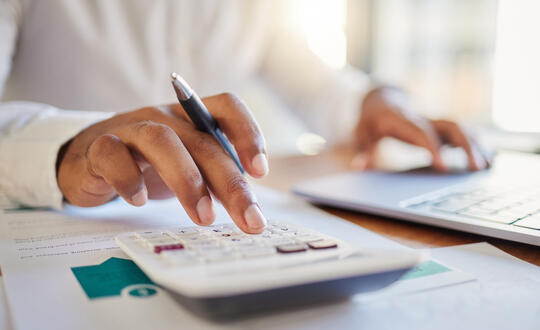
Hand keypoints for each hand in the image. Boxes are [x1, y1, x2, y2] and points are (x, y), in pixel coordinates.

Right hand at [57, 93, 268, 233]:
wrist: (89, 159)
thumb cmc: (148, 164)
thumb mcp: (188, 167)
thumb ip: (215, 178)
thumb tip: (249, 208)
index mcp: (192, 117)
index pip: (227, 106)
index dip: (248, 132)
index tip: (260, 171)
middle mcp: (165, 117)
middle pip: (203, 141)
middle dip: (230, 183)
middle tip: (249, 218)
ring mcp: (131, 128)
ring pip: (162, 141)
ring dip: (187, 180)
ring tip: (203, 217)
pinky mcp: (99, 147)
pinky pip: (112, 155)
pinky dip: (129, 179)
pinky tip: (140, 201)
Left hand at [354, 87, 490, 170]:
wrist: (381, 100)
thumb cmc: (370, 120)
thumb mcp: (361, 133)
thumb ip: (363, 150)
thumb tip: (359, 167)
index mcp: (403, 120)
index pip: (422, 132)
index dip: (434, 148)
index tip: (443, 167)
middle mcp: (423, 118)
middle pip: (450, 126)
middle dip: (465, 146)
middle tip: (476, 169)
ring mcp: (433, 120)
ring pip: (460, 128)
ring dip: (476, 145)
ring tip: (489, 166)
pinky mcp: (439, 126)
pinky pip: (462, 131)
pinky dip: (477, 143)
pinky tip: (490, 158)